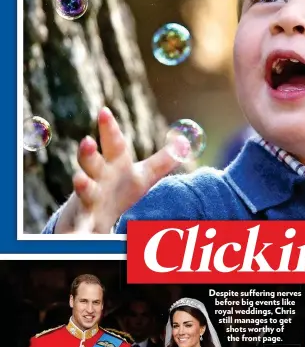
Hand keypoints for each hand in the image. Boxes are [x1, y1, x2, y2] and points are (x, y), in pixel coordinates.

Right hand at [55, 108, 189, 233]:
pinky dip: (80, 231)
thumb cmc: (120, 190)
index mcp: (114, 165)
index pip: (113, 144)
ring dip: (82, 185)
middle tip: (88, 141)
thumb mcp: (142, 176)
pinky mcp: (85, 222)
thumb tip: (184, 143)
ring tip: (80, 180)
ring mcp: (88, 199)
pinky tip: (78, 235)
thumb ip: (162, 161)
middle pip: (92, 162)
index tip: (104, 112)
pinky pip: (82, 227)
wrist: (95, 216)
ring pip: (84, 190)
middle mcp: (97, 178)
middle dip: (88, 152)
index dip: (109, 128)